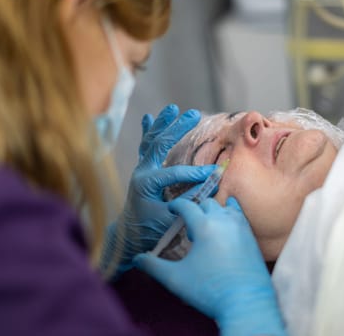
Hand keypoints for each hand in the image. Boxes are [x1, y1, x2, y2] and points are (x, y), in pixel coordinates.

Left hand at [100, 105, 214, 279]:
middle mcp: (141, 173)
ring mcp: (140, 169)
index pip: (174, 173)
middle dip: (176, 129)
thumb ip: (190, 202)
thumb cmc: (150, 230)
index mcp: (146, 184)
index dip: (195, 173)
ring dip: (162, 124)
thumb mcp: (171, 220)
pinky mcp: (142, 170)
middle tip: (192, 115)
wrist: (130, 235)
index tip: (214, 171)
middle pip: (159, 145)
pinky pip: (144, 147)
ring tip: (172, 108)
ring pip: (151, 141)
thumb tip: (211, 185)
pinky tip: (148, 117)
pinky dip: (147, 131)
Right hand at [134, 197, 285, 335]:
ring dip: (215, 211)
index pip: (187, 206)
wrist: (245, 302)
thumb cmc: (209, 290)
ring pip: (226, 208)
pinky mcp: (251, 237)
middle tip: (189, 227)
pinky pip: (240, 217)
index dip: (176, 205)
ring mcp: (241, 228)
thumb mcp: (175, 278)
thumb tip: (137, 259)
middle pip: (207, 203)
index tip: (172, 208)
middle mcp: (224, 221)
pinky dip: (231, 215)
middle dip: (196, 210)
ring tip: (208, 227)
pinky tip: (226, 227)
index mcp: (204, 226)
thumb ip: (153, 266)